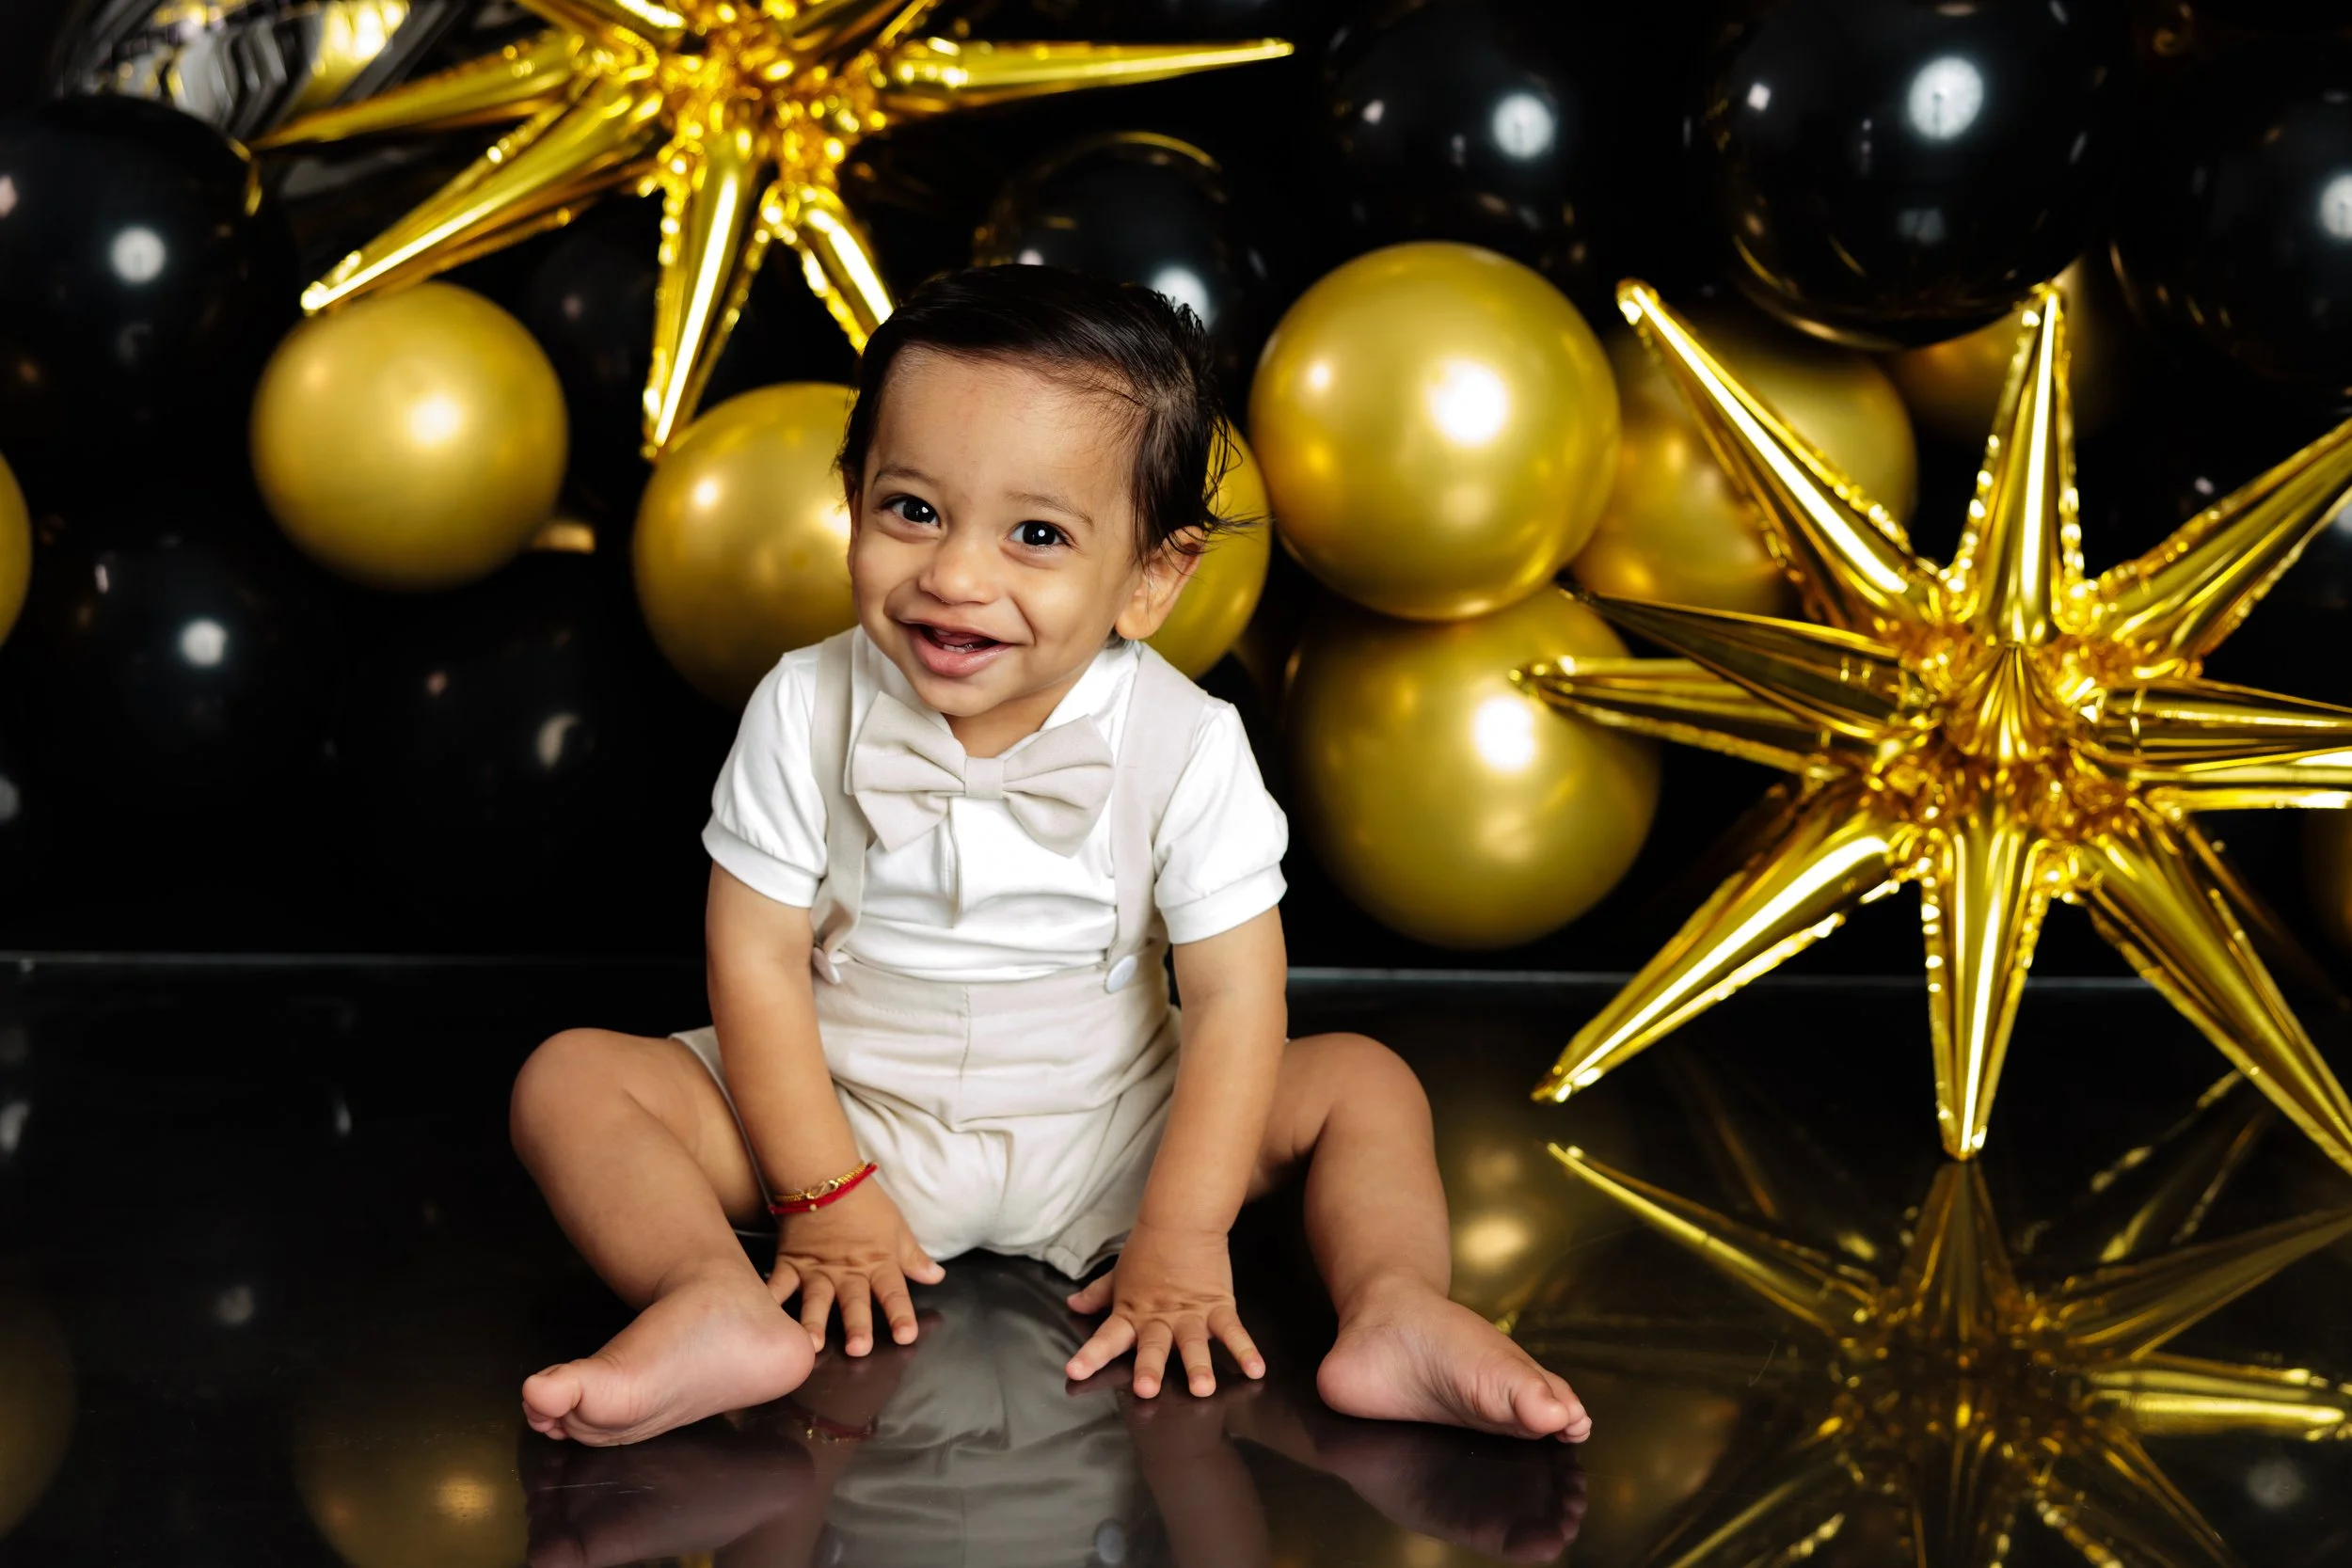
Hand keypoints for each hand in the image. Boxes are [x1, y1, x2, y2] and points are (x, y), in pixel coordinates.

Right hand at [769, 1178, 943, 1355]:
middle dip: (857, 1326)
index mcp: (877, 1264)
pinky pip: (778, 1285)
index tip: (906, 1336)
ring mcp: (817, 1270)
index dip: (900, 1314)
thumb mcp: (897, 1230)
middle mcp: (847, 1272)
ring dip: (814, 1322)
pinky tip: (763, 1320)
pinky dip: (769, 1301)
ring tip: (811, 1345)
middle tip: (859, 1348)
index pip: (893, 1293)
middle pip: (855, 1302)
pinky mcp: (791, 1263)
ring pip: (816, 1300)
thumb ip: (913, 1258)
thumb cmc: (865, 1204)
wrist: (825, 1176)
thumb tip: (936, 1277)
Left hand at [1063, 1220, 1265, 1397]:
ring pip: (1193, 1344)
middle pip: (1153, 1346)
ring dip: (1197, 1366)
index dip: (1091, 1355)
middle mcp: (1159, 1320)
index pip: (1107, 1337)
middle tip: (1146, 1388)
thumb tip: (1074, 1305)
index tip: (1075, 1371)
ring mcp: (1191, 1315)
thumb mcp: (1119, 1274)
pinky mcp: (1218, 1307)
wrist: (1183, 1219)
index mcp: (1132, 1313)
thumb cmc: (1148, 1248)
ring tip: (1203, 1388)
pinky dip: (1245, 1350)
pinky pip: (1233, 1331)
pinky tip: (1256, 1369)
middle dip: (1149, 1368)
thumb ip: (1098, 1294)